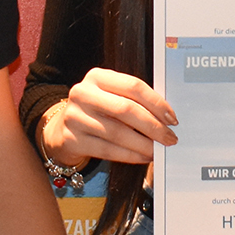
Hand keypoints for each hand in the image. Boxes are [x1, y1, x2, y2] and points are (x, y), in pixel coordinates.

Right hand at [42, 68, 177, 168]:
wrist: (62, 129)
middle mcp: (83, 93)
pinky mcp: (72, 139)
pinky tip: (142, 157)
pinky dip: (130, 155)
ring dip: (143, 144)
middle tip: (170, 137)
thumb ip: (134, 100)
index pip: (133, 86)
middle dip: (153, 126)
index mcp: (97, 77)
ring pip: (118, 133)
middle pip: (126, 109)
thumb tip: (167, 118)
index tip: (172, 118)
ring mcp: (75, 117)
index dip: (156, 103)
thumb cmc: (97, 111)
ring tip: (157, 150)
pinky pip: (108, 150)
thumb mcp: (110, 96)